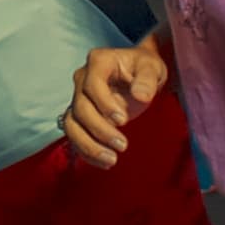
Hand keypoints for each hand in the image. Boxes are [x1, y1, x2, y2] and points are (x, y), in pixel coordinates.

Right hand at [64, 43, 168, 167]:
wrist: (138, 73)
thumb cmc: (144, 67)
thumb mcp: (152, 67)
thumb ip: (147, 80)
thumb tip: (141, 96)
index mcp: (99, 62)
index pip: (93, 84)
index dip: (104, 104)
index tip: (123, 120)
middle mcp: (82, 78)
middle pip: (81, 107)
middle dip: (100, 130)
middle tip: (122, 145)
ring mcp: (78, 97)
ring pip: (72, 124)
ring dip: (88, 145)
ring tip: (111, 160)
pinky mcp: (79, 115)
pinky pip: (75, 135)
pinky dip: (86, 151)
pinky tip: (104, 162)